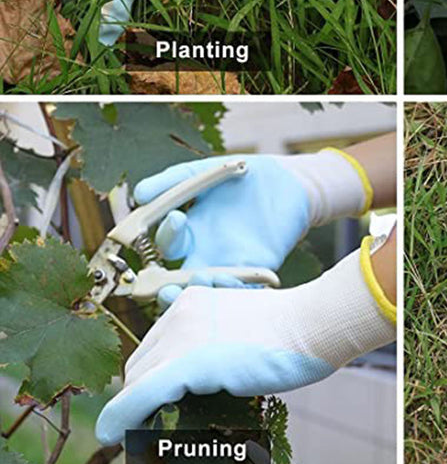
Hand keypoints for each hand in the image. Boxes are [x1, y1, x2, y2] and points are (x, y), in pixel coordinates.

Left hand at [95, 241, 395, 444]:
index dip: (147, 380)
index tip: (153, 406)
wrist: (312, 322)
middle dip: (139, 397)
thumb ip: (214, 335)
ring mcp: (182, 337)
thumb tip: (193, 365)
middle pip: (139, 364)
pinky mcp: (188, 363)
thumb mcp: (243, 323)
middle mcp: (180, 312)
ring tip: (143, 439)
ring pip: (136, 383)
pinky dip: (121, 420)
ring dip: (134, 413)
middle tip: (151, 426)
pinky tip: (115, 436)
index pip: (153, 347)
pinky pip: (139, 398)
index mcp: (193, 300)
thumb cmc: (290, 328)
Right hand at [135, 150, 369, 303]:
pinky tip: (234, 283)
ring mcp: (232, 264)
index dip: (164, 237)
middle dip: (168, 289)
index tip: (177, 217)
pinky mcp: (260, 268)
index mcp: (190, 232)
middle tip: (167, 286)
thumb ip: (173, 180)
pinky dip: (238, 290)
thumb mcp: (206, 173)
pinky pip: (245, 288)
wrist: (291, 182)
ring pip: (209, 291)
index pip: (164, 245)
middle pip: (178, 283)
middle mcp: (206, 254)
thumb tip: (139, 193)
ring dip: (203, 290)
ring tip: (203, 279)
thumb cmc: (245, 177)